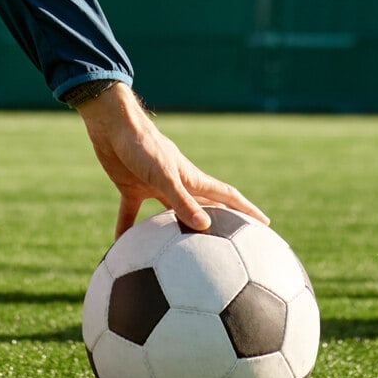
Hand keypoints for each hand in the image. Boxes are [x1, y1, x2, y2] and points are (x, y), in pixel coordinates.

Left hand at [76, 83, 268, 238]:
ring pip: (170, 215)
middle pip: (204, 207)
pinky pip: (132, 215)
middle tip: (232, 244)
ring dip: (176, 232)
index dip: (246, 210)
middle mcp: (177, 185)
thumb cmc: (142, 145)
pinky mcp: (132, 188)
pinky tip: (124, 249)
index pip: (226, 196)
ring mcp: (155, 187)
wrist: (112, 124)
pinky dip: (129, 230)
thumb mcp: (164, 176)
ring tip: (183, 254)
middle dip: (220, 223)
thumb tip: (204, 226)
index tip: (264, 224)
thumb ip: (183, 202)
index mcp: (192, 179)